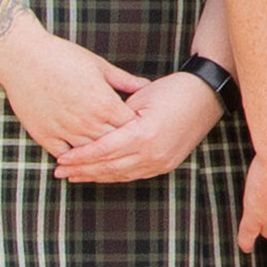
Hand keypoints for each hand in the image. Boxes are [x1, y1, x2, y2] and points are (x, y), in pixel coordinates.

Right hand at [0, 20, 147, 165]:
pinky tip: (79, 156)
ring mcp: (65, 131)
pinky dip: (73, 157)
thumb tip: (147, 86)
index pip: (131, 127)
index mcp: (104, 104)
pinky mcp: (45, 136)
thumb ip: (125, 80)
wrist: (24, 57)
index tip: (141, 128)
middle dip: (122, 145)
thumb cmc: (63, 57)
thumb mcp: (99, 66)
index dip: (137, 128)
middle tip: (128, 146)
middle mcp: (87, 121)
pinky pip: (64, 155)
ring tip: (106, 154)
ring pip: (90, 154)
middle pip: (113, 144)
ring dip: (98, 154)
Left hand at [47, 69, 220, 187]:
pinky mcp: (165, 165)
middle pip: (108, 167)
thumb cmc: (172, 89)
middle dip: (82, 170)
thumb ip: (116, 116)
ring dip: (96, 176)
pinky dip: (114, 175)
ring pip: (120, 175)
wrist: (207, 96)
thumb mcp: (140, 97)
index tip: (61, 158)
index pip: (103, 150)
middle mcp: (152, 153)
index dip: (80, 156)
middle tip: (60, 172)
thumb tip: (91, 129)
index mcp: (143, 134)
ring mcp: (161, 162)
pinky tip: (100, 174)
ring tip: (74, 176)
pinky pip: (134, 175)